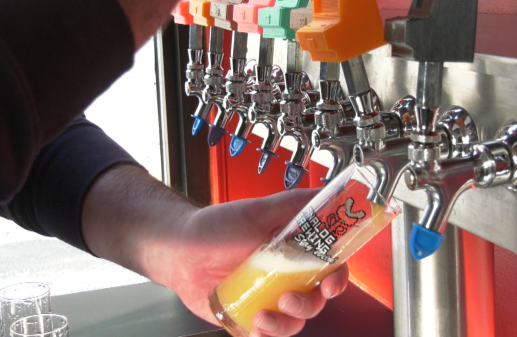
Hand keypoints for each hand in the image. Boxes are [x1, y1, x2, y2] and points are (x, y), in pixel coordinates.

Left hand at [145, 189, 350, 336]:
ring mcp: (268, 298)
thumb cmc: (215, 228)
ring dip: (285, 324)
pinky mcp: (248, 317)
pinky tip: (254, 327)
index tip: (329, 285)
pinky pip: (266, 335)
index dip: (337, 279)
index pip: (330, 267)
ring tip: (262, 315)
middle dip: (307, 305)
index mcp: (295, 251)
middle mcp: (286, 276)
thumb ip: (294, 204)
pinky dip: (265, 336)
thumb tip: (327, 195)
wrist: (178, 251)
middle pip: (315, 300)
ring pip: (294, 322)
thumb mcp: (257, 211)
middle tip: (288, 299)